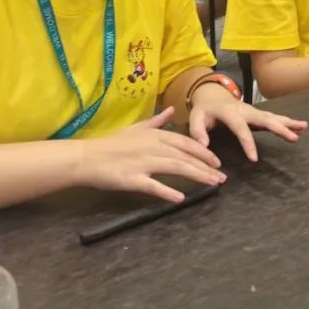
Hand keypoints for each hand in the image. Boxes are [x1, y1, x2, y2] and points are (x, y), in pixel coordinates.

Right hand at [78, 108, 226, 201]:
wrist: (87, 157)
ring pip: (175, 168)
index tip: (217, 162)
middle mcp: (153, 147)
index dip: (204, 152)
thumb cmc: (111, 144)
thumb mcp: (136, 128)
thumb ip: (156, 121)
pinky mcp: (132, 179)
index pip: (186, 143)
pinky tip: (180, 198)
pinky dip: (167, 191)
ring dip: (196, 175)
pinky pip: (152, 186)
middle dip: (206, 166)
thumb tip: (171, 110)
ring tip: (212, 184)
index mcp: (155, 135)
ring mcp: (143, 163)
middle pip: (185, 156)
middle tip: (221, 177)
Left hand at [188, 84, 306, 161]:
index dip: (247, 143)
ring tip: (304, 127)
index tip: (254, 159)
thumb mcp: (196, 117)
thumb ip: (198, 131)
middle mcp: (245, 110)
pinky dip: (288, 122)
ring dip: (288, 122)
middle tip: (293, 138)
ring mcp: (253, 111)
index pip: (240, 128)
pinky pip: (275, 118)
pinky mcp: (258, 115)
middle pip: (264, 118)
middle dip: (279, 128)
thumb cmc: (204, 110)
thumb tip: (204, 146)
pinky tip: (301, 126)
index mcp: (229, 112)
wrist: (212, 95)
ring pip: (273, 116)